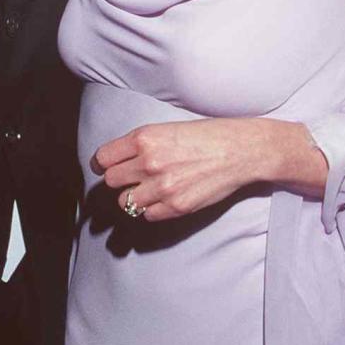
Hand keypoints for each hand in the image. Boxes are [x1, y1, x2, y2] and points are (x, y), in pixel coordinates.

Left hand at [94, 118, 323, 221]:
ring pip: (126, 202)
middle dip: (119, 180)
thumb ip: (140, 144)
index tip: (104, 168)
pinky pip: (148, 216)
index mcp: (144, 138)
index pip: (103, 159)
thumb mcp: (167, 129)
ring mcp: (163, 187)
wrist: (242, 150)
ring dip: (133, 198)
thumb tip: (116, 161)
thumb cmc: (207, 135)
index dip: (101, 165)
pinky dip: (151, 210)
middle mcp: (149, 162)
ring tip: (147, 190)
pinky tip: (164, 198)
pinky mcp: (177, 206)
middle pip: (111, 182)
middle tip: (130, 178)